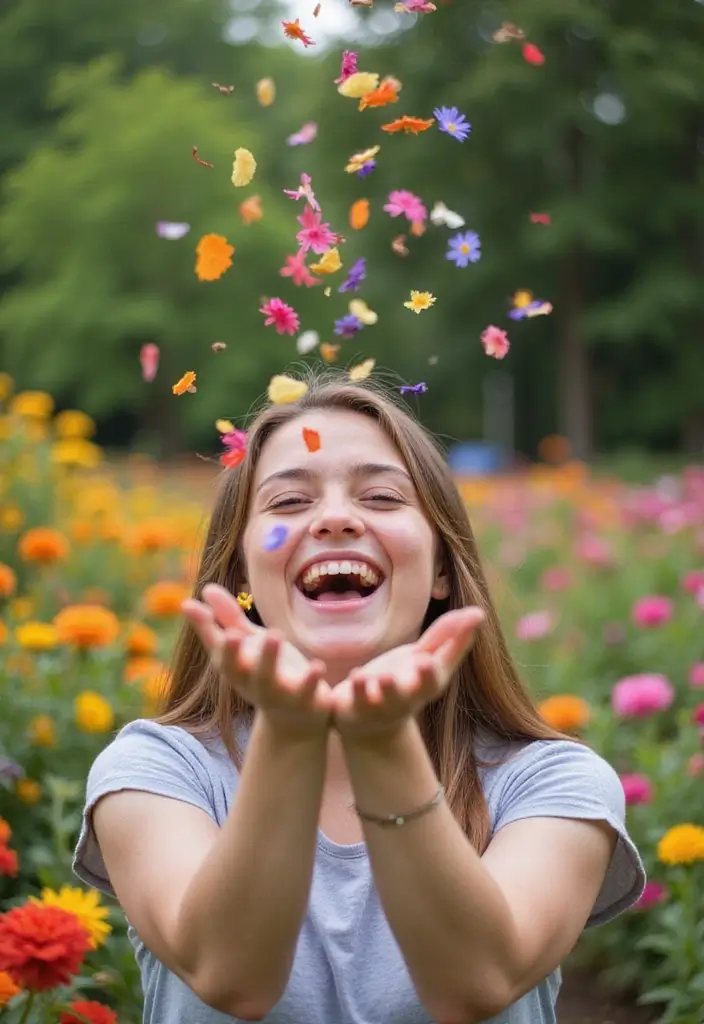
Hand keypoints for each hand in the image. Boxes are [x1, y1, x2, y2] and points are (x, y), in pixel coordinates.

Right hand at [182, 584, 332, 738]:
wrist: (294, 721)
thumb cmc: (266, 674)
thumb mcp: (248, 645)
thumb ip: (228, 618)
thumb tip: (205, 588)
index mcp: (235, 666)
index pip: (215, 646)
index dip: (203, 627)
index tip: (189, 604)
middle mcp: (250, 682)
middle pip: (236, 668)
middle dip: (231, 651)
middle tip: (230, 632)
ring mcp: (276, 694)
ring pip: (268, 680)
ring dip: (269, 659)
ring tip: (274, 633)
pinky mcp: (304, 701)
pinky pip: (306, 692)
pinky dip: (311, 680)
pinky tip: (317, 664)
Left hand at [329, 607, 484, 742]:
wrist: (367, 723)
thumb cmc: (404, 683)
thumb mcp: (426, 660)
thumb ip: (449, 638)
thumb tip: (480, 613)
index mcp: (430, 680)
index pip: (449, 659)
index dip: (460, 641)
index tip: (475, 617)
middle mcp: (411, 694)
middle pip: (424, 688)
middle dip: (428, 676)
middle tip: (428, 662)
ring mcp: (385, 702)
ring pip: (389, 696)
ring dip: (390, 687)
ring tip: (387, 676)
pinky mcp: (357, 707)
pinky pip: (358, 699)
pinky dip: (359, 688)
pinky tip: (357, 674)